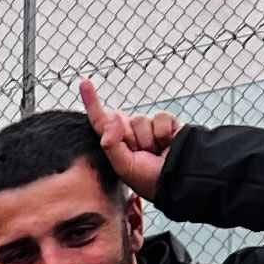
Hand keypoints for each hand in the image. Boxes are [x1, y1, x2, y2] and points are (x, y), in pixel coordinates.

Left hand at [79, 78, 178, 196]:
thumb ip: (112, 143)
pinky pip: (160, 117)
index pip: (101, 121)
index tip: (85, 82)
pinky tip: (169, 144)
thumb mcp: (124, 166)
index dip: (92, 102)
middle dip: (131, 137)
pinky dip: (163, 132)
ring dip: (149, 138)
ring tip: (157, 152)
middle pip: (123, 120)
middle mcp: (131, 134)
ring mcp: (149, 128)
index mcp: (116, 145)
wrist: (178, 181)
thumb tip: (113, 113)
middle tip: (142, 154)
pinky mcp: (167, 123)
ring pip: (141, 119)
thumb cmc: (149, 180)